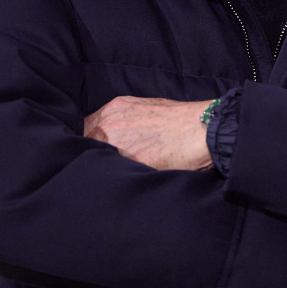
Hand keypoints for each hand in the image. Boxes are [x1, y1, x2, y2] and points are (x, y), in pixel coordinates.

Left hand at [84, 96, 213, 170]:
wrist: (200, 129)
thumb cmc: (180, 119)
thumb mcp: (146, 107)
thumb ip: (125, 119)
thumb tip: (118, 134)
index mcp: (114, 108)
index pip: (87, 126)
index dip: (89, 140)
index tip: (92, 149)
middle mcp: (109, 122)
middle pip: (86, 141)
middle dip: (90, 152)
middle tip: (97, 165)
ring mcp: (116, 141)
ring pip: (94, 156)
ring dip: (99, 165)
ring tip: (105, 175)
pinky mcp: (128, 161)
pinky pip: (111, 171)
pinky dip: (112, 176)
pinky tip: (119, 180)